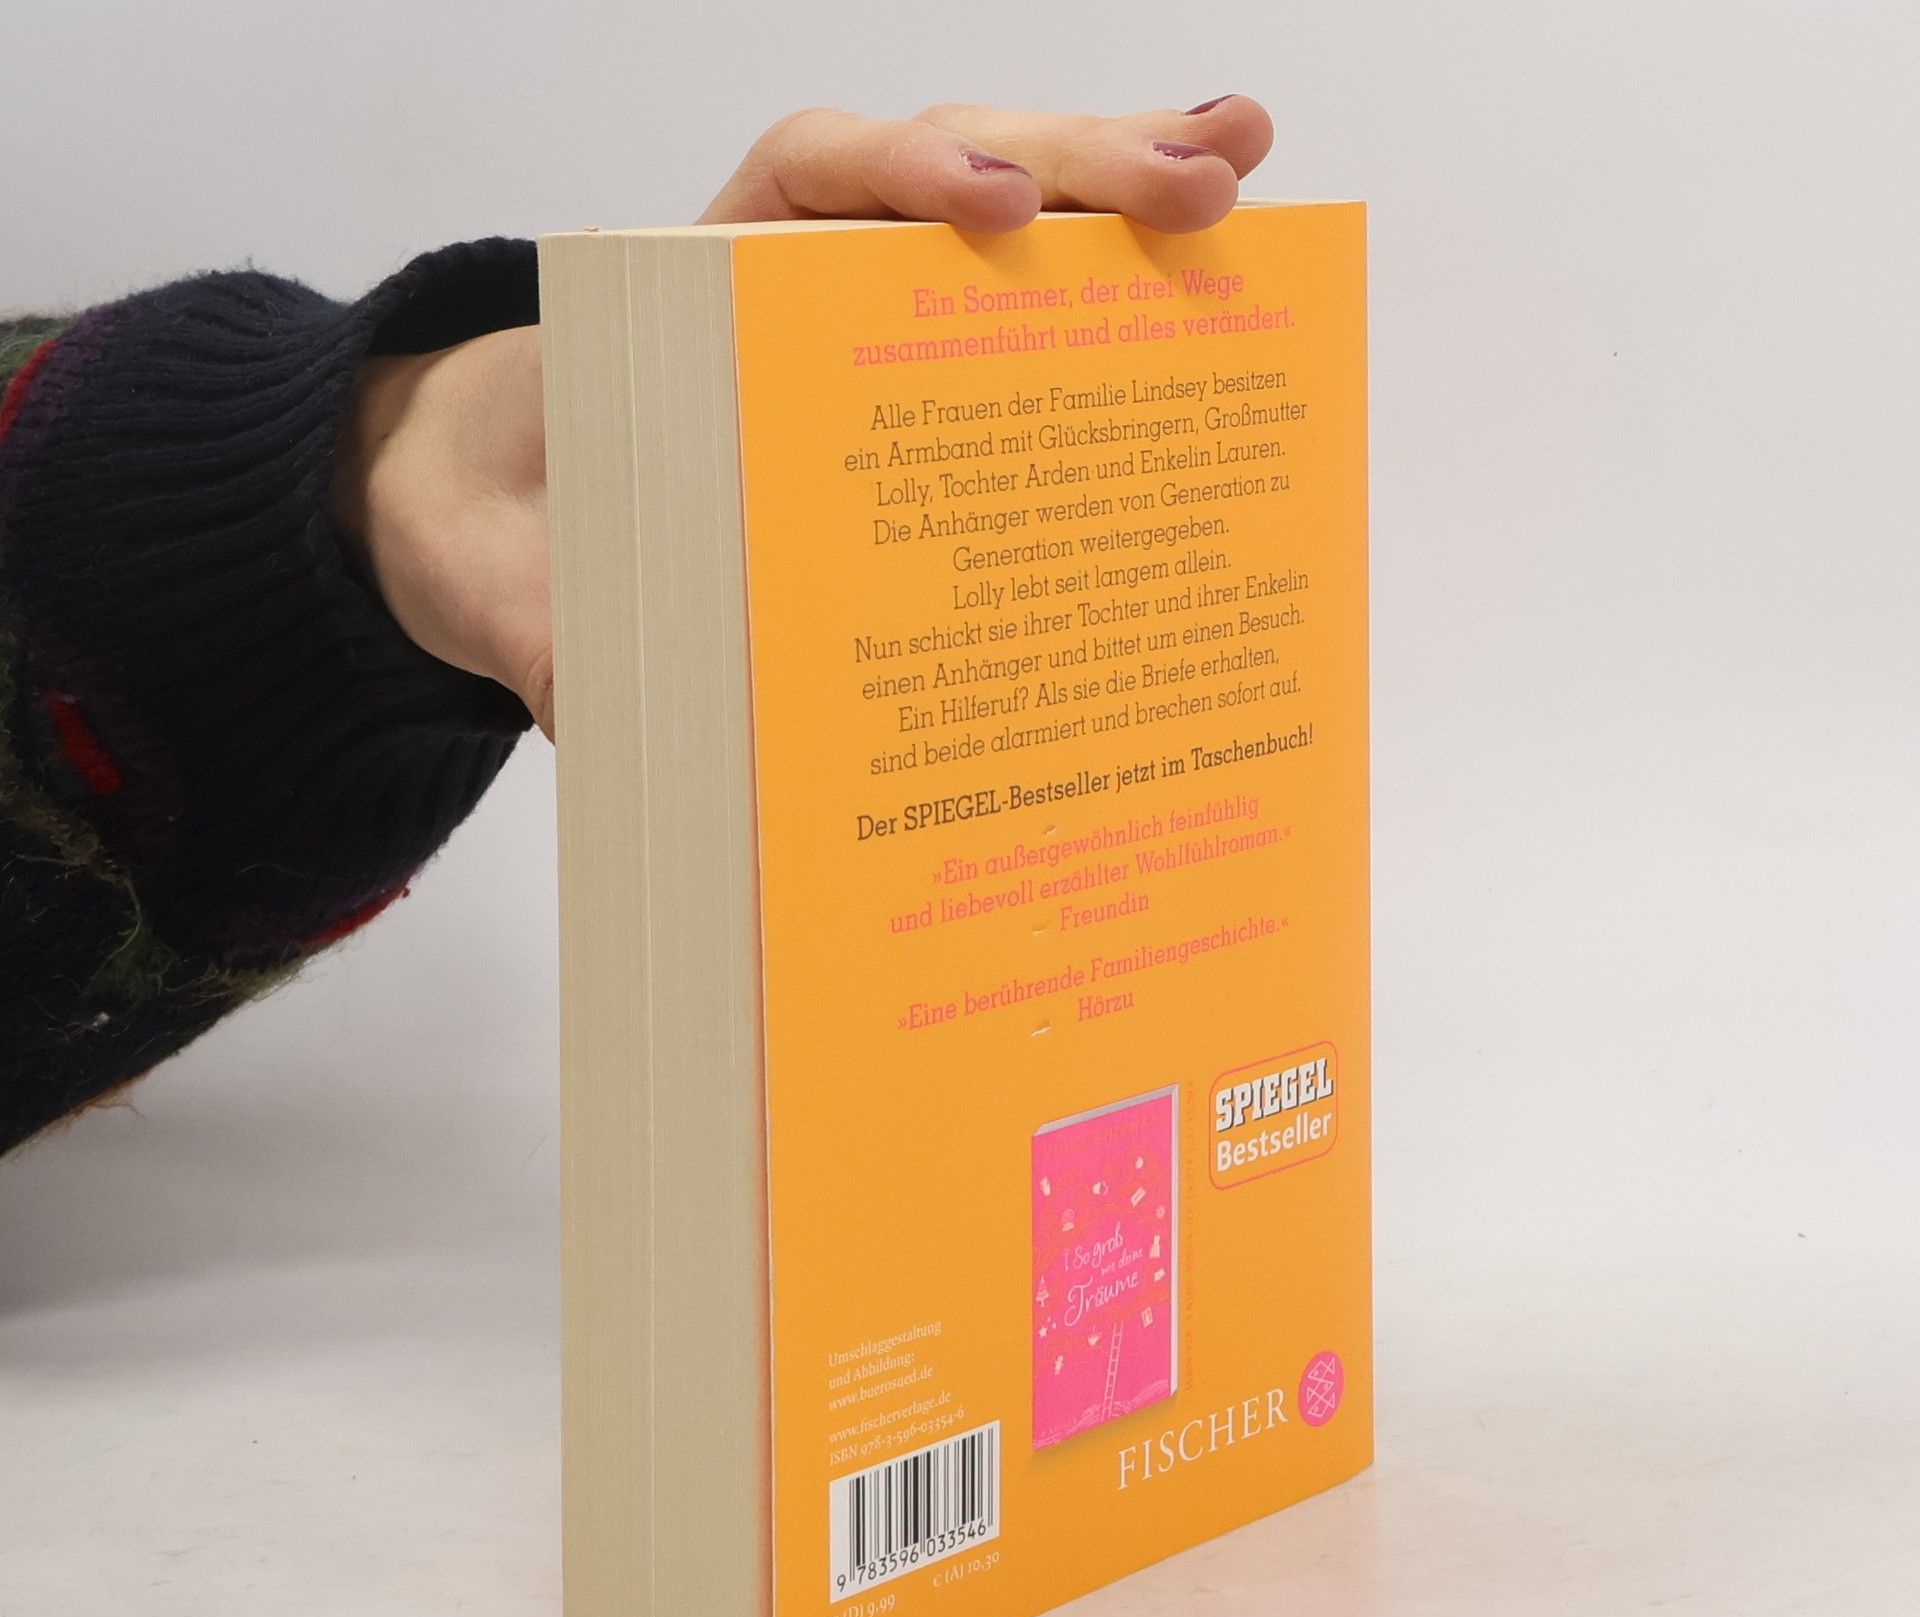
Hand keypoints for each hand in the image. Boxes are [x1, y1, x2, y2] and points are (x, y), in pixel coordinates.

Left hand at [332, 97, 1273, 739]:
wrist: (499, 537)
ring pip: (1010, 216)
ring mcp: (865, 321)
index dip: (897, 175)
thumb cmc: (529, 543)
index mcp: (697, 301)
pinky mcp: (919, 379)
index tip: (988, 212)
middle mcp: (792, 282)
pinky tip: (1204, 260)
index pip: (806, 182)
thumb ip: (558, 645)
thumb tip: (618, 721)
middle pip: (946, 172)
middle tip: (1191, 193)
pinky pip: (1020, 307)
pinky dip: (1110, 279)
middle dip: (1074, 165)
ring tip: (1235, 172)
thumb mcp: (529, 595)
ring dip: (1125, 186)